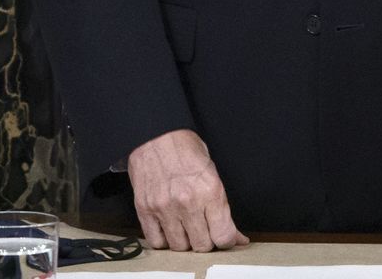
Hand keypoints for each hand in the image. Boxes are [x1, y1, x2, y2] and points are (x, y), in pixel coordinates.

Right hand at [127, 129, 247, 251]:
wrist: (155, 134)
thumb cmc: (185, 149)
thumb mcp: (213, 173)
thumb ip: (223, 207)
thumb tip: (236, 236)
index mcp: (210, 191)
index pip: (223, 235)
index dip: (227, 241)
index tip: (226, 238)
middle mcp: (187, 202)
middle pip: (202, 246)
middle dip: (207, 241)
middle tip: (205, 230)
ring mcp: (164, 207)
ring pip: (179, 247)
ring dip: (185, 242)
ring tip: (186, 228)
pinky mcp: (145, 210)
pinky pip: (156, 241)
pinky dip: (164, 240)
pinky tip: (169, 229)